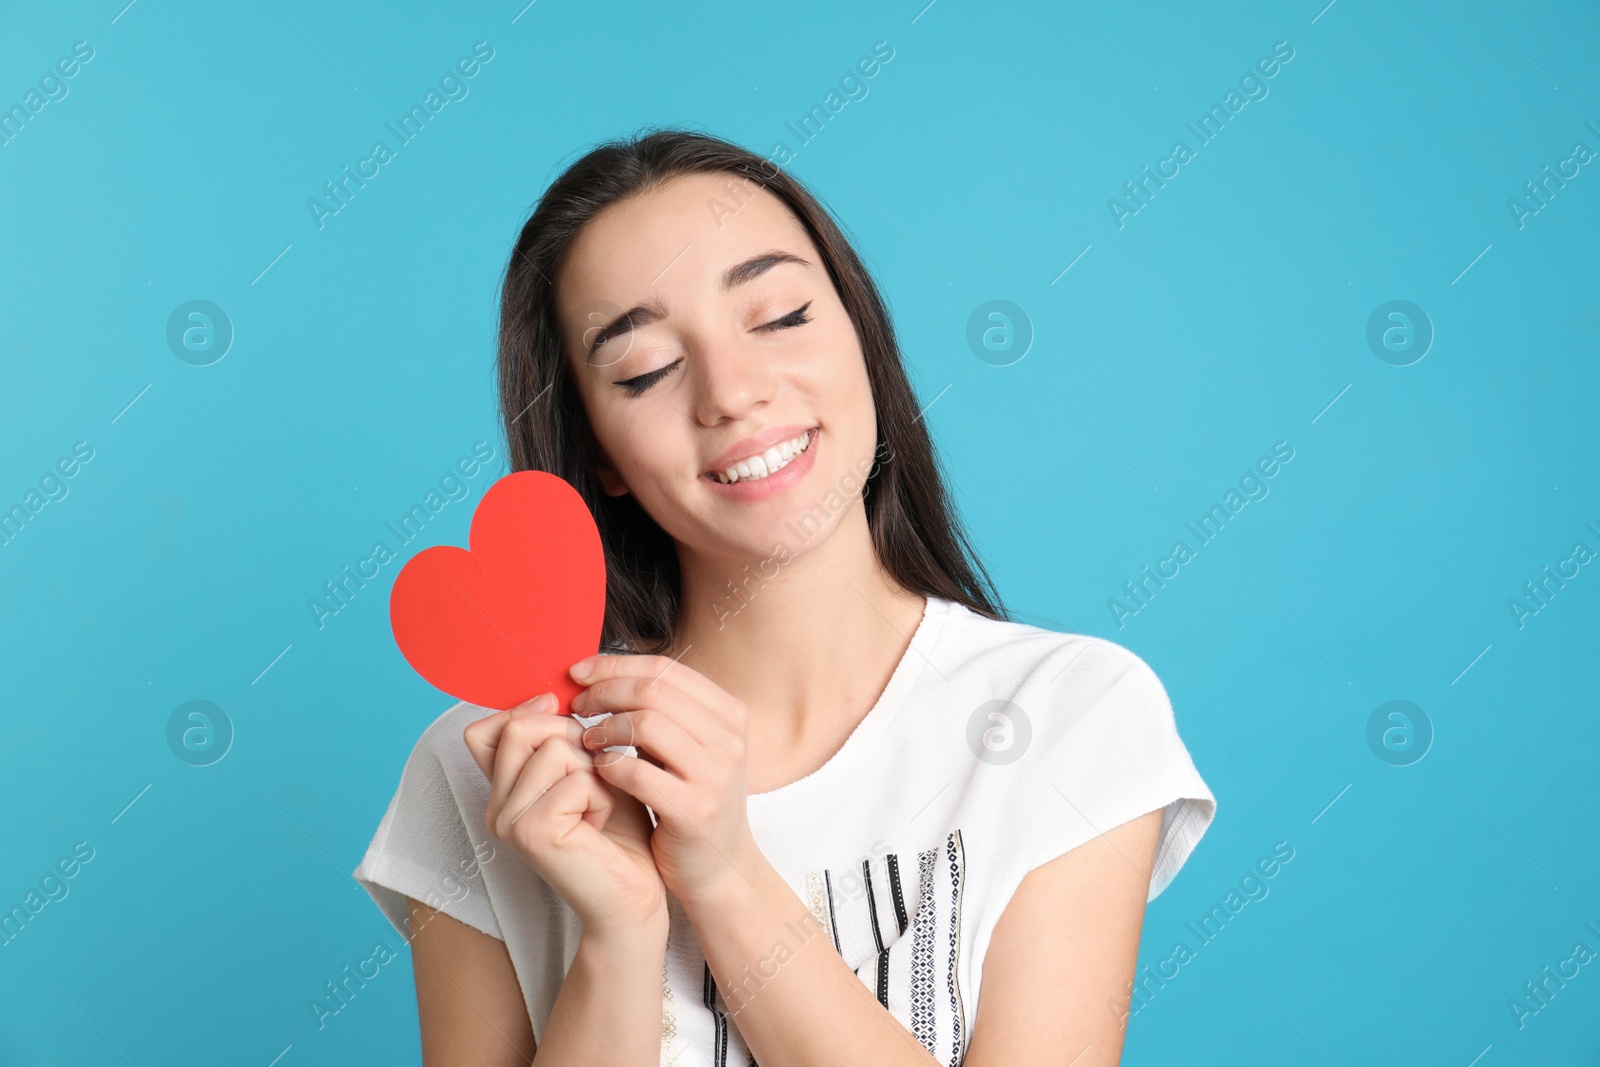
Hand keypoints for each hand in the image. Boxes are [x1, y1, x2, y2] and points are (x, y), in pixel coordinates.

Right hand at [462, 693, 667, 936]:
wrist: (633, 896)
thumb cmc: (618, 831)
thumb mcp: (589, 769)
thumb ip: (563, 738)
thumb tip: (549, 696)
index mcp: (503, 790)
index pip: (486, 729)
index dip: (524, 712)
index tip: (561, 718)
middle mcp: (496, 806)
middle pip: (521, 728)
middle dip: (573, 740)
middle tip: (594, 780)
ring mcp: (508, 820)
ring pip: (553, 747)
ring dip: (593, 770)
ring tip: (599, 806)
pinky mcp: (531, 833)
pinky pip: (574, 779)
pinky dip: (601, 795)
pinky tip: (602, 824)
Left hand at [569, 654, 761, 909]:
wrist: (719, 866)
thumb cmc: (693, 800)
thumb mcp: (690, 747)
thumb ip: (662, 712)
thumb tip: (603, 673)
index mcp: (729, 713)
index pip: (664, 668)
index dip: (614, 665)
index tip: (579, 672)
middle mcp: (728, 738)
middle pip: (652, 690)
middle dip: (604, 692)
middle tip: (576, 705)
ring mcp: (715, 774)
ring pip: (645, 724)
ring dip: (604, 727)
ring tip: (587, 740)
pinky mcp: (694, 809)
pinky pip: (636, 771)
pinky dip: (608, 765)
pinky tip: (599, 771)